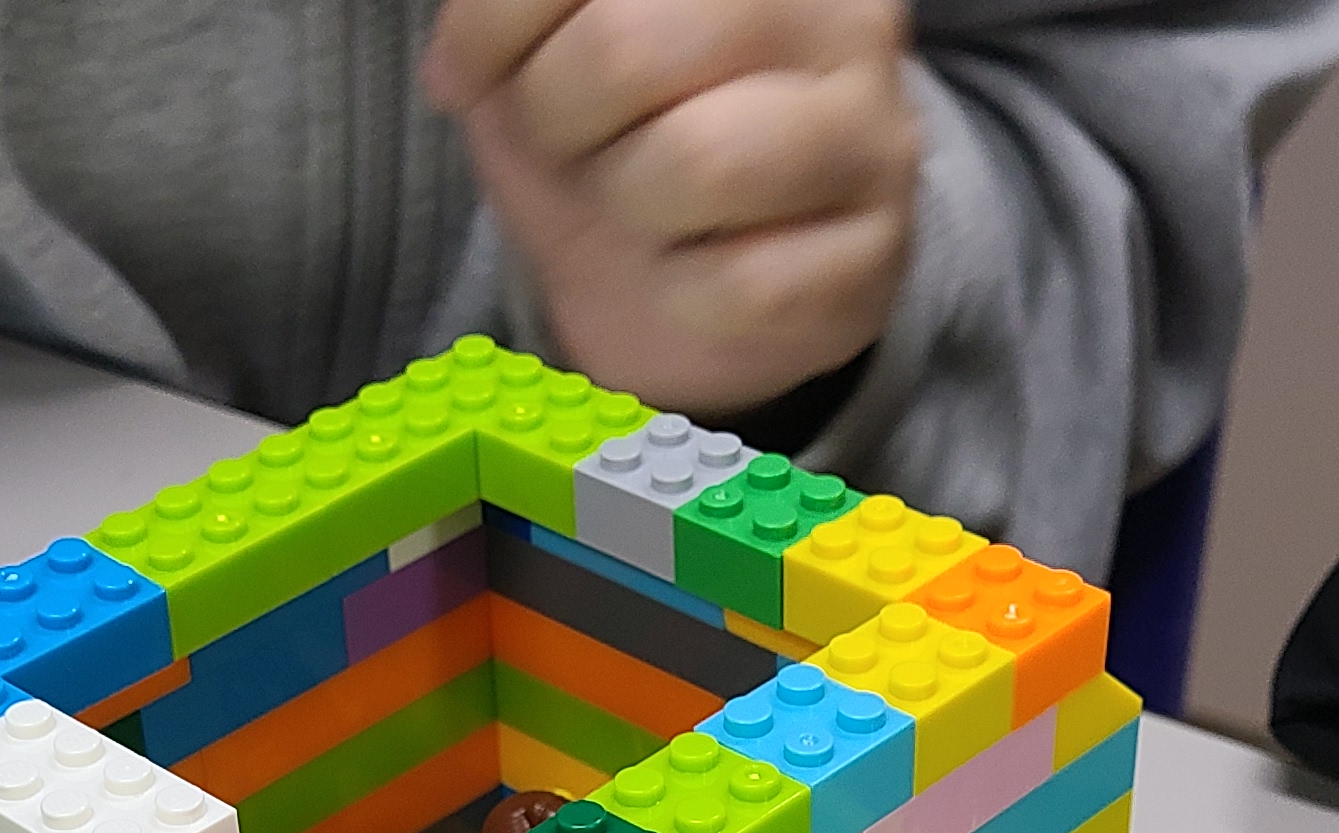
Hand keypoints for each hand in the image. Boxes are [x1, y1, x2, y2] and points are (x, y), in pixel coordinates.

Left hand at [422, 0, 917, 419]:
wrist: (700, 286)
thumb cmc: (617, 140)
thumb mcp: (543, 48)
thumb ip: (511, 12)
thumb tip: (464, 54)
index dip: (490, 24)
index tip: (469, 72)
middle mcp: (840, 13)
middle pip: (626, 47)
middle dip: (552, 115)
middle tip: (565, 143)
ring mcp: (873, 136)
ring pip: (695, 162)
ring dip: (621, 203)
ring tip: (633, 202)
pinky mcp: (874, 260)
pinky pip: (738, 286)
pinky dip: (679, 298)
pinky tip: (693, 275)